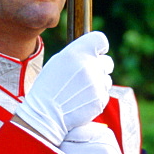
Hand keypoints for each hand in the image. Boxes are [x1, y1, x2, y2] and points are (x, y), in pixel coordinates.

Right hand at [13, 31, 112, 146]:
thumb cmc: (48, 86)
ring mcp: (97, 83)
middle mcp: (90, 65)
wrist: (46, 114)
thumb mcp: (58, 62)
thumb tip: (92, 52)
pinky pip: (104, 94)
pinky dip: (96, 97)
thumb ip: (77, 54)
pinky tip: (82, 100)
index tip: (97, 52)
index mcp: (77, 52)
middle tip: (87, 75)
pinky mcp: (101, 99)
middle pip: (108, 62)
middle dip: (100, 67)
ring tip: (80, 90)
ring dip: (98, 83)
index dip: (100, 46)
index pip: (100, 39)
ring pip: (107, 79)